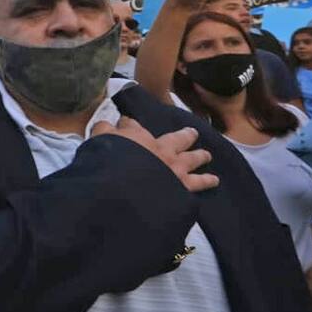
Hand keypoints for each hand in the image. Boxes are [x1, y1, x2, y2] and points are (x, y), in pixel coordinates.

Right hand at [92, 118, 218, 192]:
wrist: (128, 188)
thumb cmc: (111, 163)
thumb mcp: (99, 141)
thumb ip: (102, 131)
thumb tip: (105, 124)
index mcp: (140, 137)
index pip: (133, 126)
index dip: (128, 124)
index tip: (125, 124)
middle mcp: (161, 149)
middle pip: (176, 139)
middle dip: (184, 135)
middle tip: (192, 133)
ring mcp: (174, 168)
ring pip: (192, 159)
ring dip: (200, 156)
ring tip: (207, 155)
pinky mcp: (182, 187)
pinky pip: (198, 184)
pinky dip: (206, 182)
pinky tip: (213, 182)